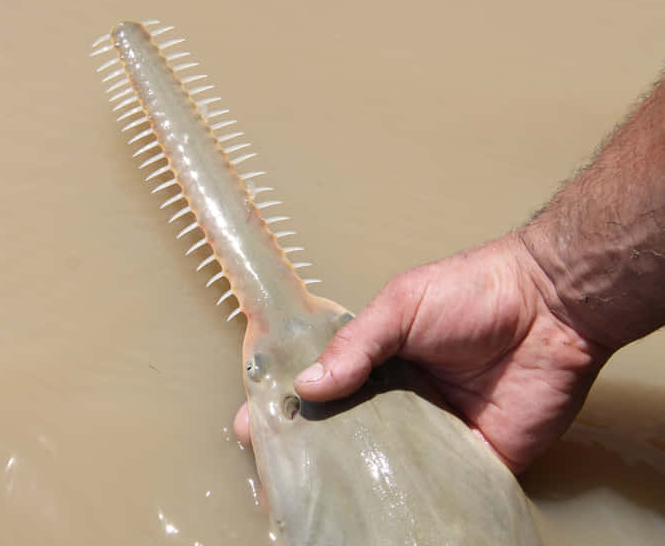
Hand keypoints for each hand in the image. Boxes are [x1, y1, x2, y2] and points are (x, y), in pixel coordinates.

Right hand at [234, 233, 612, 472]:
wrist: (553, 306)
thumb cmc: (473, 291)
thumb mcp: (401, 306)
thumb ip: (355, 345)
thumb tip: (307, 386)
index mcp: (377, 362)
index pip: (321, 390)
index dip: (286, 409)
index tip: (252, 426)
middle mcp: (399, 401)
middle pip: (346, 436)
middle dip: (310, 455)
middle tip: (277, 476)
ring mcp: (435, 433)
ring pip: (385, 468)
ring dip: (355, 484)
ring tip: (315, 501)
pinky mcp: (474, 459)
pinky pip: (438, 488)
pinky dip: (413, 501)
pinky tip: (380, 514)